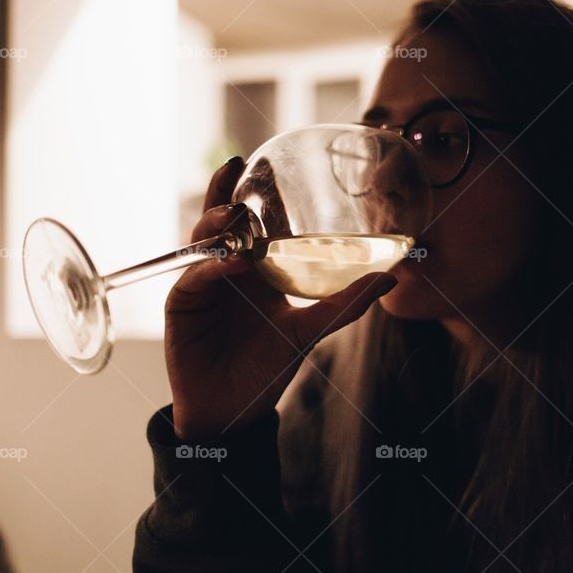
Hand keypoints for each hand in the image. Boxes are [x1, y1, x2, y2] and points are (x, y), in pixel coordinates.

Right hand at [164, 157, 396, 440]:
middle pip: (217, 221)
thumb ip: (346, 304)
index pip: (247, 222)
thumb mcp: (310, 330)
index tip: (258, 161)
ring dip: (215, 223)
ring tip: (235, 216)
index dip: (248, 192)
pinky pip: (195, 277)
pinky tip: (234, 263)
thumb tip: (390, 277)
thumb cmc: (269, 368)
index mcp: (253, 269)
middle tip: (237, 170)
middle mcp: (224, 271)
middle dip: (223, 193)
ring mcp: (202, 285)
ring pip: (201, 241)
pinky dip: (213, 267)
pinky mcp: (183, 305)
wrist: (233, 411)